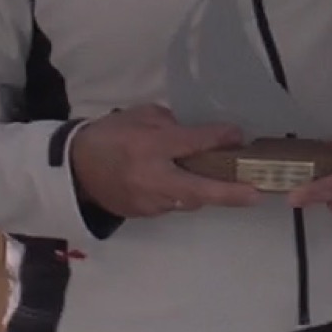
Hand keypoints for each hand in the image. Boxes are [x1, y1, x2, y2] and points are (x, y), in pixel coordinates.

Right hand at [69, 105, 260, 219]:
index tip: (238, 136)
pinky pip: (173, 205)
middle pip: (197, 189)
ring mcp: (147, 202)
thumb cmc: (109, 135)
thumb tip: (203, 136)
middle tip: (257, 193)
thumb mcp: (139, 116)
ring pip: (188, 200)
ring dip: (207, 191)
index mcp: (147, 147)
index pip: (190, 144)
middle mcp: (150, 178)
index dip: (217, 139)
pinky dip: (184, 194)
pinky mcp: (144, 215)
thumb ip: (171, 124)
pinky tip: (186, 184)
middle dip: (230, 193)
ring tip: (229, 182)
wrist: (74, 169)